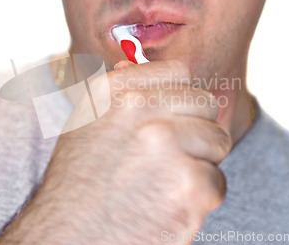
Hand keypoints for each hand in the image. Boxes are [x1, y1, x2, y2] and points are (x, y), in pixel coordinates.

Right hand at [25, 60, 231, 244]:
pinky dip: (198, 200)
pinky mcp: (190, 184)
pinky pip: (217, 181)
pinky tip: (166, 207)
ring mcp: (166, 143)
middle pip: (206, 103)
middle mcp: (139, 108)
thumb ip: (116, 92)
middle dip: (194, 132)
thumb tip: (132, 61)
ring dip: (198, 164)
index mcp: (114, 89)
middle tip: (166, 161)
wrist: (70, 240)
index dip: (179, 99)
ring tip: (163, 184)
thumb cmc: (78, 186)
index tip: (168, 121)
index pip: (178, 71)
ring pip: (217, 140)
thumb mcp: (86, 125)